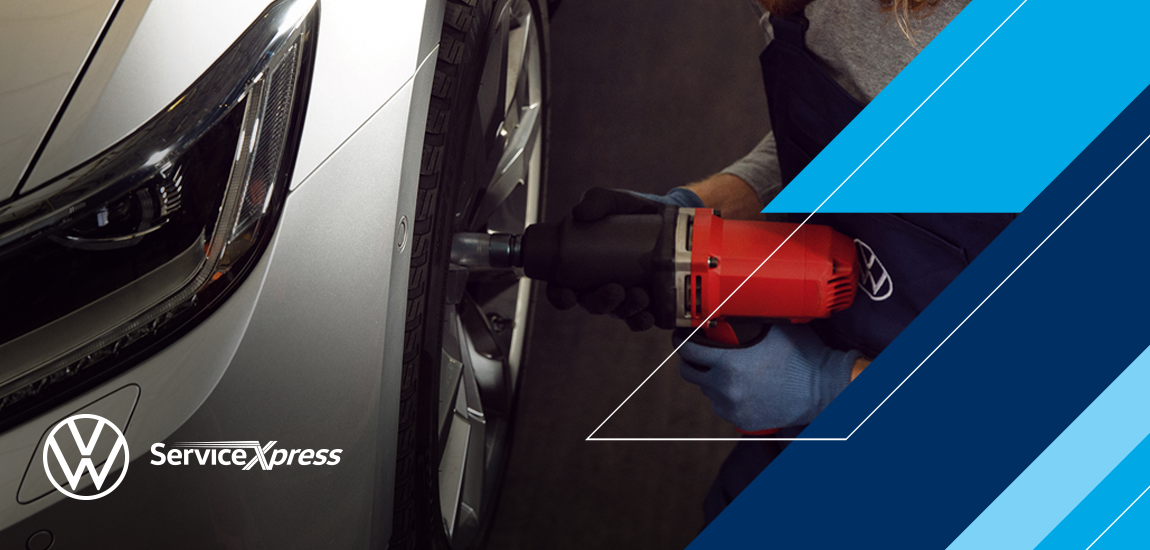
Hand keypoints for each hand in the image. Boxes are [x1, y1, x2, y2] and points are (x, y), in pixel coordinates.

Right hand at [546, 187, 701, 330]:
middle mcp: (598, 285)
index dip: (560, 296)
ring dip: (626, 309)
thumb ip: (596, 200)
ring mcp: (622, 296)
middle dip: (600, 302)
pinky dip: (643, 320)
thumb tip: (579, 213)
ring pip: (616, 312)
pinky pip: (640, 320)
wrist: (667, 216)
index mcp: (579, 266)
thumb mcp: (614, 201)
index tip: (567, 294)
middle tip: (615, 290)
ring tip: (640, 295)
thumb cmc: (631, 212)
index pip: (561, 288)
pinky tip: (649, 314)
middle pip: (590, 304)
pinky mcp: (645, 303)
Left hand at [677, 323, 858, 430]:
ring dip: (710, 378)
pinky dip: (725, 396)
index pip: (688, 350)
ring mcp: (732, 407)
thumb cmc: (803, 355)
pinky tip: (738, 386)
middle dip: (691, 360)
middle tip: (698, 350)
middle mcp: (725, 388)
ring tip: (724, 368)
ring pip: (706, 391)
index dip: (681, 340)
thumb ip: (748, 317)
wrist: (824, 388)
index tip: (682, 335)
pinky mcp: (742, 421)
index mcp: (728, 363)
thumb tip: (732, 300)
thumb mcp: (774, 326)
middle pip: (690, 373)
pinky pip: (722, 406)